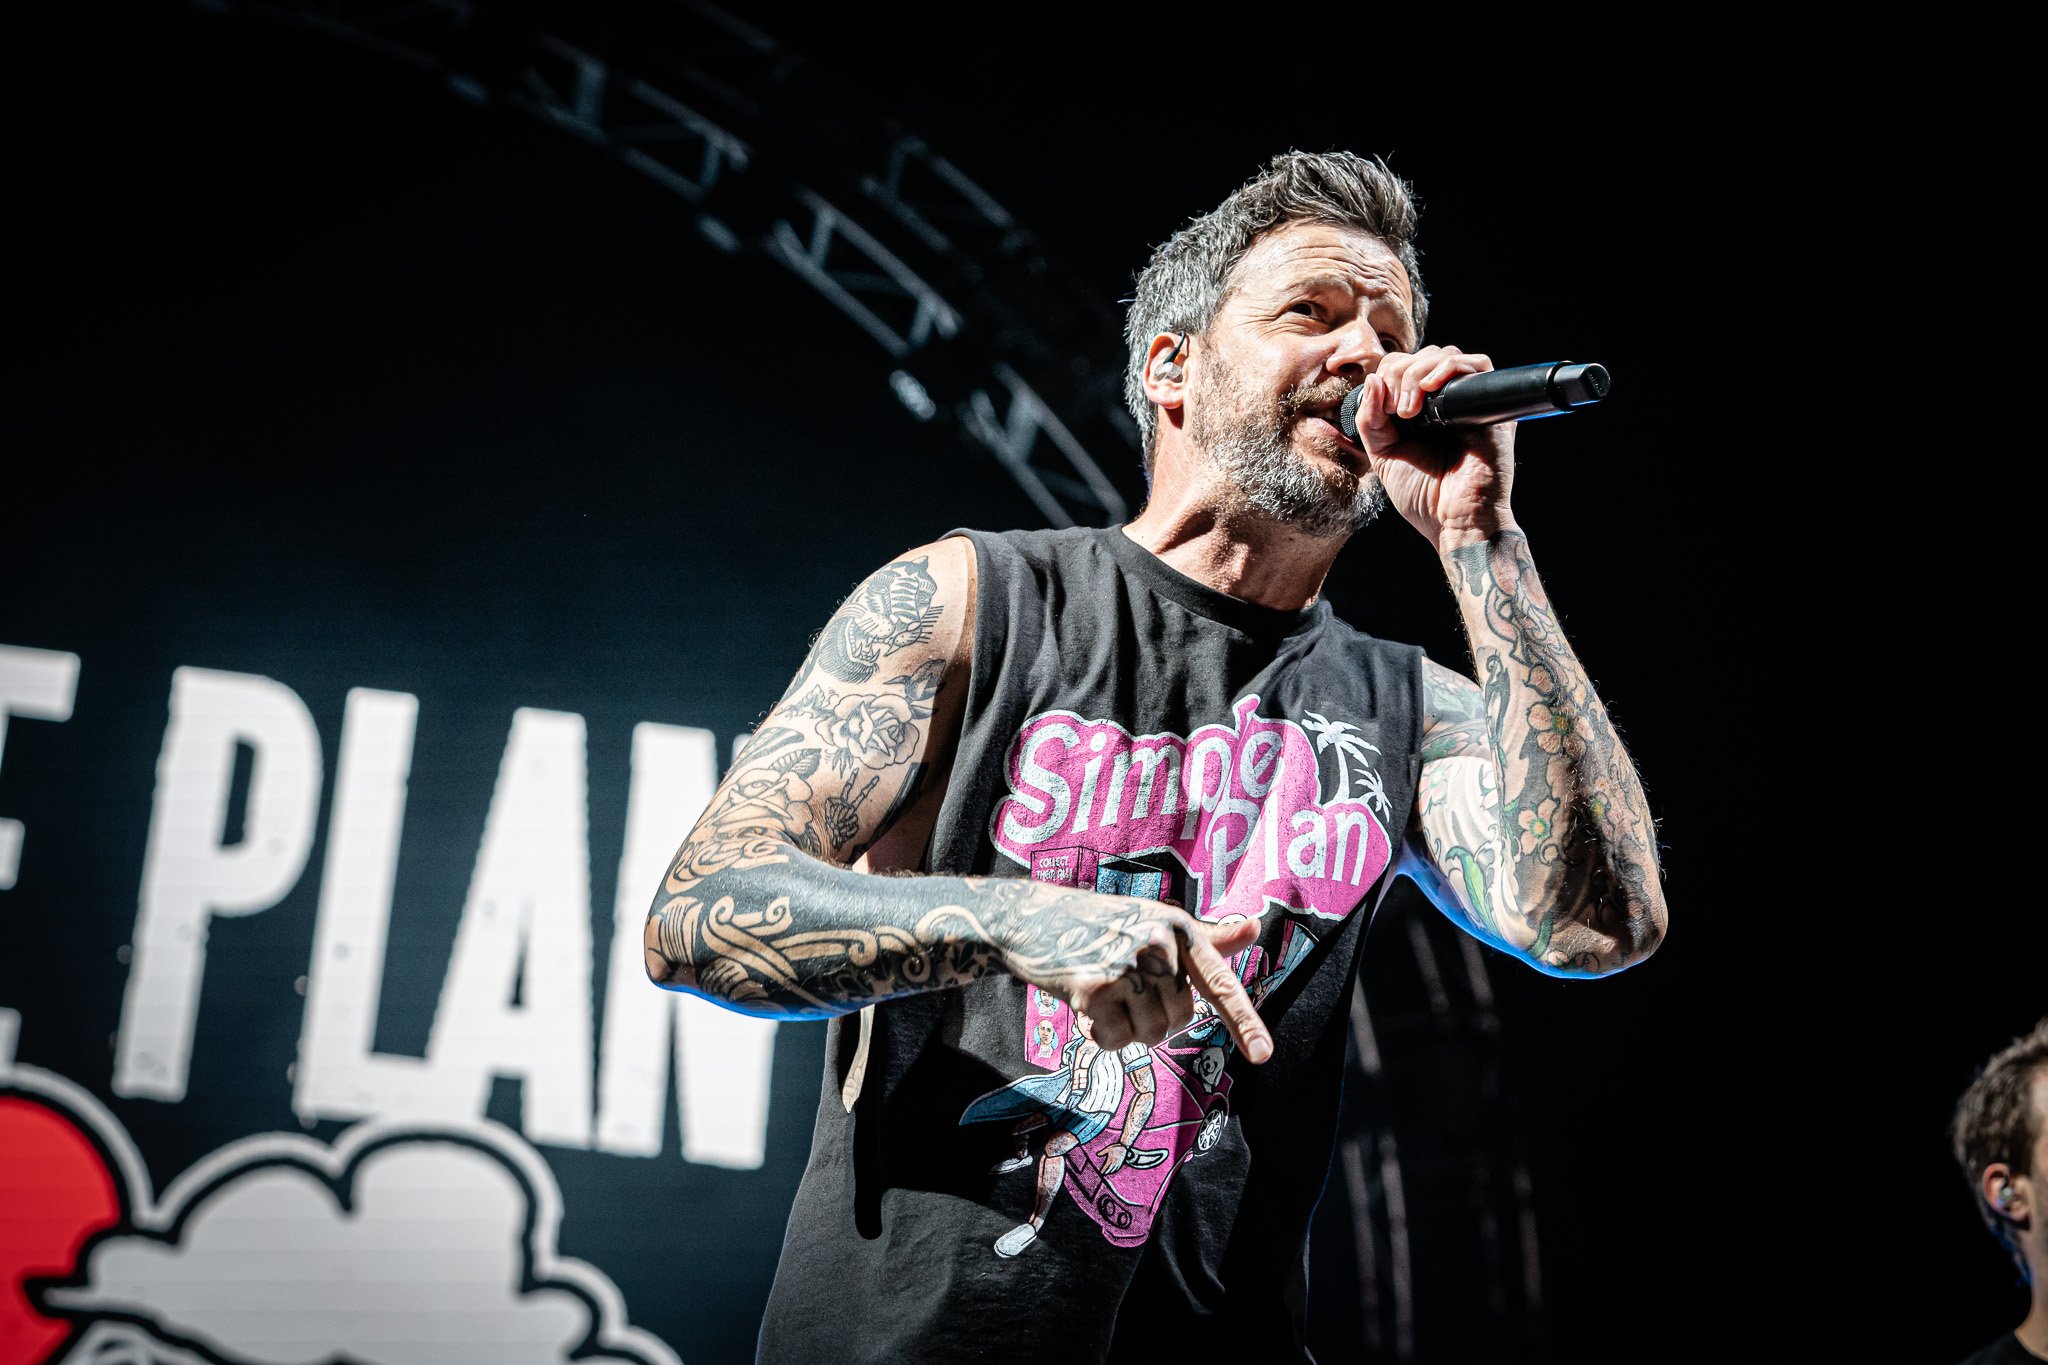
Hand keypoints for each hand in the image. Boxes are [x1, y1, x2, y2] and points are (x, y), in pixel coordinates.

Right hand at [989, 891, 1269, 1061]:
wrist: (1031, 917)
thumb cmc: (1100, 923)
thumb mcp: (1156, 921)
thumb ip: (1206, 937)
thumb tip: (1254, 928)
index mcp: (1179, 929)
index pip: (1220, 983)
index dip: (1244, 1022)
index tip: (1264, 1055)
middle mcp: (1157, 945)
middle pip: (1178, 1020)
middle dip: (1153, 1018)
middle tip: (1124, 990)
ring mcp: (1125, 966)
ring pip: (1149, 1034)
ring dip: (1126, 1028)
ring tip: (1104, 993)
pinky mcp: (1093, 988)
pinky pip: (1115, 1041)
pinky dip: (1101, 1035)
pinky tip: (1084, 1005)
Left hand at [1101, 1142, 1129, 1174]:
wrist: (1124, 1147)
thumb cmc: (1115, 1147)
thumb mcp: (1108, 1149)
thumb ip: (1102, 1152)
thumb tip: (1097, 1154)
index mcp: (1110, 1159)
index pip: (1106, 1167)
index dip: (1103, 1170)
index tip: (1100, 1173)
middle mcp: (1114, 1163)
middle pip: (1109, 1170)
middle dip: (1106, 1172)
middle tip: (1103, 1175)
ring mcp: (1118, 1163)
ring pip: (1113, 1170)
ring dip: (1110, 1172)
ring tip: (1107, 1173)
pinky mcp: (1121, 1163)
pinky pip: (1117, 1169)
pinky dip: (1114, 1170)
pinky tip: (1113, 1170)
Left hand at [1353, 345, 1518, 551]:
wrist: (1455, 522)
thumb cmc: (1424, 497)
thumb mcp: (1383, 455)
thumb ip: (1370, 420)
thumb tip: (1374, 379)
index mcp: (1422, 412)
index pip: (1404, 367)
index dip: (1388, 375)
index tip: (1382, 409)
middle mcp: (1447, 403)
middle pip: (1423, 356)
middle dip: (1400, 373)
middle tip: (1396, 411)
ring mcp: (1469, 403)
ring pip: (1447, 355)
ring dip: (1418, 372)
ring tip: (1410, 410)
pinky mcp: (1492, 407)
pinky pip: (1479, 365)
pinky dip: (1448, 368)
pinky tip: (1429, 390)